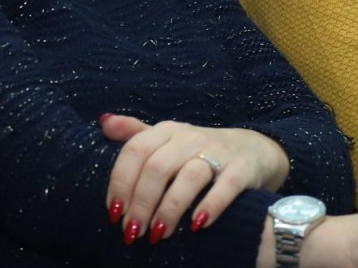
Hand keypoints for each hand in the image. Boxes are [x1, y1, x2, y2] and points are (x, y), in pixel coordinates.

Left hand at [101, 113, 289, 244]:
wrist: (254, 149)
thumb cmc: (200, 150)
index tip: (113, 212)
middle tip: (132, 232)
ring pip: (189, 176)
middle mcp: (190, 138)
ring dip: (169, 209)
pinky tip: (197, 225)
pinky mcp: (242, 169)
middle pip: (158, 167)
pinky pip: (225, 186)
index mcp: (167, 131)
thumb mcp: (168, 139)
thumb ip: (136, 134)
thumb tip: (103, 123)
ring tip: (158, 235)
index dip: (120, 182)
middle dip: (141, 203)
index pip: (135, 151)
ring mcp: (218, 152)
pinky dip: (210, 205)